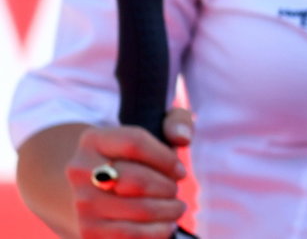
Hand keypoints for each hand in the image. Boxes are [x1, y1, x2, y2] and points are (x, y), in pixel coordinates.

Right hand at [66, 109, 192, 237]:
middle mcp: (80, 171)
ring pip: (138, 211)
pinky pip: (130, 236)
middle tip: (175, 190)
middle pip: (137, 180)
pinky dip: (157, 232)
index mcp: (93, 140)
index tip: (180, 170)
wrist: (95, 192)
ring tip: (176, 208)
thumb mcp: (156, 130)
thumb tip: (183, 138)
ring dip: (167, 211)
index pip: (135, 143)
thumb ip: (178, 122)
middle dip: (167, 187)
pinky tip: (166, 225)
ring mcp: (81, 204)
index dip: (166, 158)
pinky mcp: (88, 232)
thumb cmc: (136, 159)